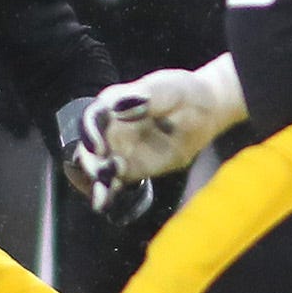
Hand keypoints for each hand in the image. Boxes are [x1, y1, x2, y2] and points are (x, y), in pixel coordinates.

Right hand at [82, 54, 247, 184]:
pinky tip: (104, 202)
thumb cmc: (184, 94)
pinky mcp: (130, 170)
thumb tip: (118, 107)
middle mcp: (110, 128)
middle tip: (101, 172)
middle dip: (89, 162)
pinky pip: (112, 182)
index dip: (90, 132)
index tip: (98, 146)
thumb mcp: (169, 89)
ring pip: (96, 167)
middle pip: (88, 146)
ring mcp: (118, 150)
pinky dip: (106, 193)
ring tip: (103, 191)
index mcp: (114, 104)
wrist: (203, 113)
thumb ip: (146, 96)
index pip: (94, 117)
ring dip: (95, 180)